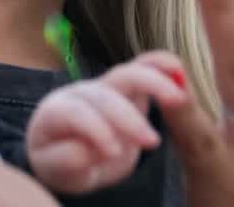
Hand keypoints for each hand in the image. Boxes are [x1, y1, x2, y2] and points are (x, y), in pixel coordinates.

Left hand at [25, 52, 186, 193]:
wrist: (66, 146)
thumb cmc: (60, 158)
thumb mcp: (55, 168)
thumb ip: (65, 160)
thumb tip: (85, 151)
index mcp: (57, 111)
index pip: (76, 113)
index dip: (95, 129)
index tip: (113, 152)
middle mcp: (81, 92)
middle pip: (104, 94)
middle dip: (128, 115)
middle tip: (152, 142)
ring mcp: (104, 86)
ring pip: (125, 75)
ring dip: (152, 84)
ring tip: (178, 99)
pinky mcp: (125, 87)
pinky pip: (141, 68)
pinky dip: (158, 65)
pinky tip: (177, 68)